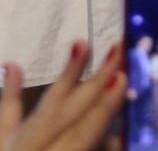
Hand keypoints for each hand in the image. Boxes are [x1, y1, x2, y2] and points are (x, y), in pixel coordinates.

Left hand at [0, 39, 125, 150]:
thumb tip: (115, 139)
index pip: (82, 133)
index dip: (103, 108)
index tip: (121, 78)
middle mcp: (30, 149)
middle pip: (68, 113)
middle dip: (94, 83)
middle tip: (117, 49)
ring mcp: (11, 145)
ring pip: (43, 108)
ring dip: (65, 77)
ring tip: (81, 43)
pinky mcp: (0, 143)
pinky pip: (5, 116)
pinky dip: (11, 92)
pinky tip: (13, 64)